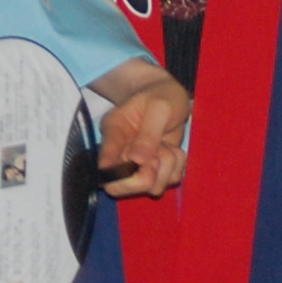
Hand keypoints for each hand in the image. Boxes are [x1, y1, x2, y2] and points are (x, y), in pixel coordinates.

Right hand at [97, 74, 191, 197]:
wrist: (170, 95)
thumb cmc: (161, 95)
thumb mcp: (158, 107)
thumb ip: (148, 134)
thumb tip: (137, 160)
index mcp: (114, 133)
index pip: (105, 164)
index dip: (119, 174)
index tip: (138, 165)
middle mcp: (121, 153)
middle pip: (118, 187)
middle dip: (145, 178)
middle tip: (159, 155)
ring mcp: (138, 165)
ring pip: (149, 187)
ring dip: (166, 169)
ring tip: (168, 146)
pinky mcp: (156, 170)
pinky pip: (168, 182)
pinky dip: (176, 168)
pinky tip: (174, 150)